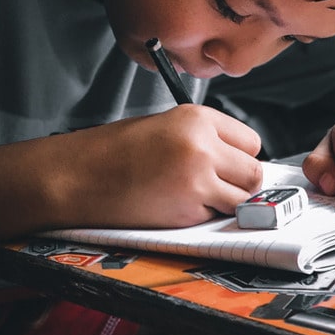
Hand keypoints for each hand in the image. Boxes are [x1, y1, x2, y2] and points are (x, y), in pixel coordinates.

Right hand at [58, 104, 262, 228]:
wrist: (80, 175)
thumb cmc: (117, 151)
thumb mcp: (168, 126)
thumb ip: (207, 138)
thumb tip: (241, 162)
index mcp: (198, 118)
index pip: (251, 141)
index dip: (239, 156)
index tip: (228, 163)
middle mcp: (203, 145)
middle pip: (254, 172)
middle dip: (239, 182)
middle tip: (215, 184)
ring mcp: (198, 178)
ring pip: (242, 199)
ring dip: (226, 202)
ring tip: (195, 194)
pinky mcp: (188, 209)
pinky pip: (215, 216)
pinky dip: (203, 216)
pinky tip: (176, 204)